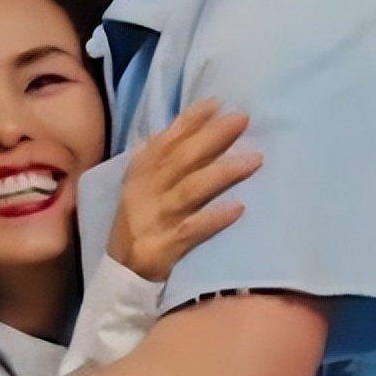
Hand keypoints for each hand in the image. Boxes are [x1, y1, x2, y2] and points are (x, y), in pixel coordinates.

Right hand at [107, 99, 261, 280]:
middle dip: (213, 137)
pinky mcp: (165, 246)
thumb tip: (188, 124)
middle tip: (242, 120)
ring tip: (254, 160)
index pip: (165, 140)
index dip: (189, 121)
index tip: (216, 104)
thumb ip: (160, 158)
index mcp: (141, 173)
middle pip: (182, 159)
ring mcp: (156, 218)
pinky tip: (238, 207)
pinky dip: (215, 218)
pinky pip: (193, 229)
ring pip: (191, 190)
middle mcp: (146, 191)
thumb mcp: (140, 185)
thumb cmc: (140, 221)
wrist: (122, 271)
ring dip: (223, 173)